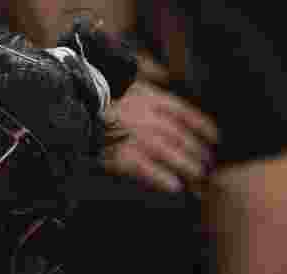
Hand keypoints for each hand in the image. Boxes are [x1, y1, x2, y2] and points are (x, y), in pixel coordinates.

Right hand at [104, 79, 219, 193]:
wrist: (71, 109)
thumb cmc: (95, 98)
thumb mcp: (122, 81)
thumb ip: (144, 78)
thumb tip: (161, 74)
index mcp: (148, 98)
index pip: (184, 112)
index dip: (202, 125)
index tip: (215, 137)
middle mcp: (147, 117)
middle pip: (181, 135)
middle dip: (197, 151)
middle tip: (207, 165)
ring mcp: (136, 136)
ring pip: (170, 152)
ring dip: (186, 166)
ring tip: (197, 177)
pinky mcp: (122, 154)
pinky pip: (149, 169)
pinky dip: (163, 179)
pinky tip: (175, 187)